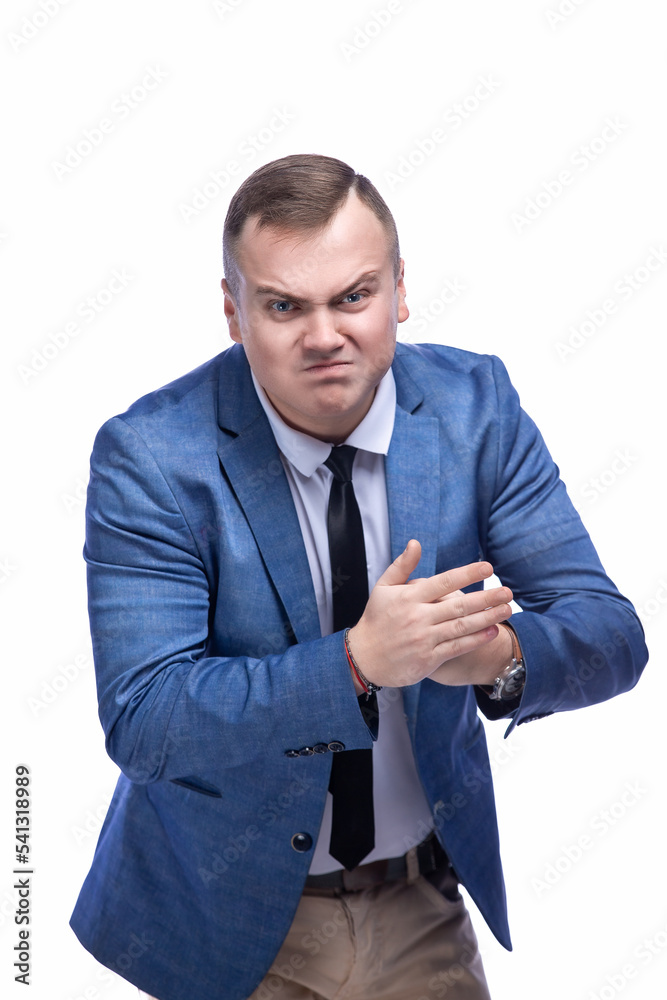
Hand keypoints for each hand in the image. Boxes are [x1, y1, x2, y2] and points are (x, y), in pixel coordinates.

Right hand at [347, 540, 512, 688]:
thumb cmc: (376, 619)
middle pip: (459, 605)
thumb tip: (415, 542)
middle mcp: (418, 617)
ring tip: (507, 609)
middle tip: (508, 591)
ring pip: (462, 626)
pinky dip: (476, 639)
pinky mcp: (428, 659)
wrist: (364, 657)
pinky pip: (457, 647)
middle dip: (486, 597)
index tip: (488, 567)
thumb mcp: (382, 588)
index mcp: (409, 597)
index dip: (467, 574)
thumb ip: (401, 566)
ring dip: (487, 618)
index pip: (443, 582)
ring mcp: (424, 639)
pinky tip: (492, 631)